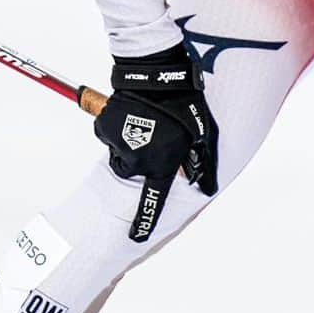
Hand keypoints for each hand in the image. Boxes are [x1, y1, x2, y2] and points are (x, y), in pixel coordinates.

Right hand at [94, 43, 218, 242]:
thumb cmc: (182, 104)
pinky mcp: (105, 127)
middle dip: (138, 158)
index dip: (144, 221)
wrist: (156, 75)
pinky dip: (116, 126)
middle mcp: (137, 159)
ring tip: (143, 119)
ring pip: (119, 152)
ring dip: (128, 141)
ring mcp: (118, 143)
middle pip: (131, 171)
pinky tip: (130, 110)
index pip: (153, 199)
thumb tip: (208, 188)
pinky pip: (109, 134)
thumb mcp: (199, 135)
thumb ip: (202, 164)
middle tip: (152, 135)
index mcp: (160, 164)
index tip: (136, 237)